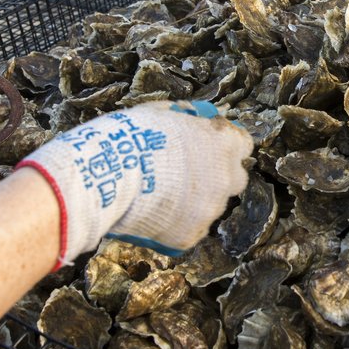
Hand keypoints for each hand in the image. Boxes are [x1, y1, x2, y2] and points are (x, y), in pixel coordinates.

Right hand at [16, 100, 253, 265]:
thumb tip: (192, 117)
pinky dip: (175, 225)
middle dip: (217, 177)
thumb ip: (187, 118)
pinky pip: (188, 230)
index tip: (210, 148)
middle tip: (187, 175)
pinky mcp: (191, 235)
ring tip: (159, 196)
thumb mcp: (162, 112)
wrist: (104, 175)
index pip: (243, 144)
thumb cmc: (130, 136)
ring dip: (194, 202)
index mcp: (223, 143)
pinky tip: (152, 215)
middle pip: (234, 179)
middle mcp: (225, 178)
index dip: (224, 146)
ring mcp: (210, 210)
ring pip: (209, 207)